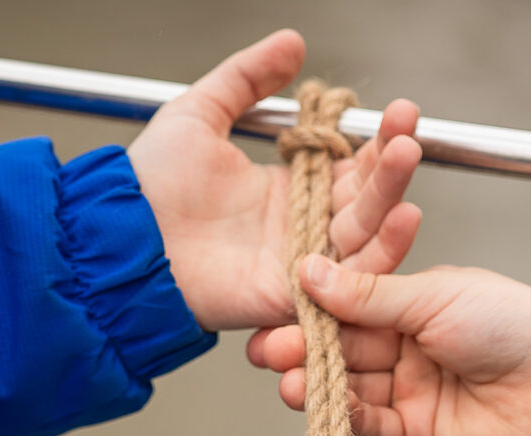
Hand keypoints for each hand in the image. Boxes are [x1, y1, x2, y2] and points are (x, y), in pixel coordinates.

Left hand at [127, 31, 422, 332]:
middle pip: (366, 200)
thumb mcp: (200, 112)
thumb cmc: (150, 186)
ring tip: (405, 157)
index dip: (376, 140)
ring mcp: (300, 263)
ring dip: (392, 199)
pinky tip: (401, 220)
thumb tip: (290, 44)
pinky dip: (380, 255)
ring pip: (366, 236)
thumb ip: (246, 77)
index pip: (348, 166)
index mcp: (284, 189)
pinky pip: (350, 283)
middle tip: (407, 131)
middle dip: (391, 164)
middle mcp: (299, 227)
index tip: (398, 112)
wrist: (122, 235)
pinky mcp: (294, 296)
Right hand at [247, 257, 530, 435]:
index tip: (275, 310)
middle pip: (340, 350)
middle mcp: (407, 347)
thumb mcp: (433, 296)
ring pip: (348, 389)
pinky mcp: (416, 434)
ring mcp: (410, 391)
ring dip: (315, 385)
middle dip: (303, 350)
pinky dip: (343, 417)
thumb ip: (367, 294)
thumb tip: (311, 272)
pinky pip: (369, 427)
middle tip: (270, 350)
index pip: (347, 307)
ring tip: (288, 378)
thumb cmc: (515, 324)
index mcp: (412, 303)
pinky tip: (321, 404)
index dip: (310, 311)